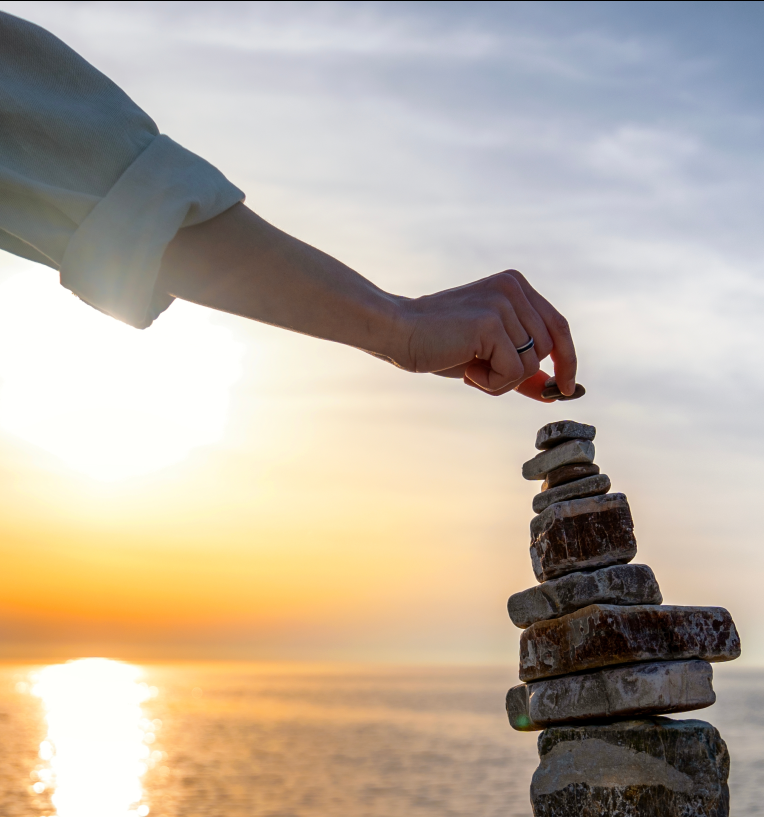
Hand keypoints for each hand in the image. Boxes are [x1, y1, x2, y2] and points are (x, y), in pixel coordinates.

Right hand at [391, 270, 576, 399]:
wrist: (398, 332)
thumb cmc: (439, 344)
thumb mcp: (488, 355)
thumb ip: (522, 368)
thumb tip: (557, 391)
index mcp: (515, 286)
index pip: (559, 326)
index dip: (568, 359)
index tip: (569, 388)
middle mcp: (513, 288)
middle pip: (546, 350)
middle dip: (517, 373)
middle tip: (480, 370)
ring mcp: (503, 302)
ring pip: (530, 364)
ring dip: (501, 379)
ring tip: (470, 365)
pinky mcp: (491, 322)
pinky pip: (513, 372)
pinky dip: (491, 383)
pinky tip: (466, 367)